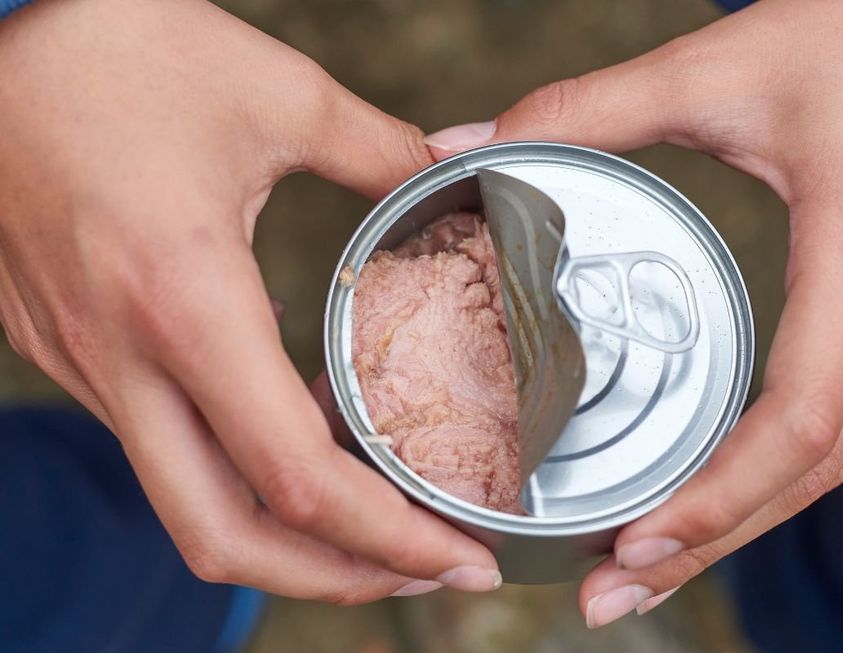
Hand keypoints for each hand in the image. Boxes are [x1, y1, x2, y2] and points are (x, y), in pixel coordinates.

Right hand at [0, 0, 500, 601]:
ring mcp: (84, 365)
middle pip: (226, 540)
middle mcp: (124, 359)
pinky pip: (161, 447)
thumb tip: (454, 179)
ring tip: (382, 515)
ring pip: (188, 502)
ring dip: (289, 533)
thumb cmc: (115, 50)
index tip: (461, 557)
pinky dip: (239, 470)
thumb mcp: (275, 92)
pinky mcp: (68, 351)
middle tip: (428, 569)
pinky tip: (300, 434)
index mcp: (184, 301)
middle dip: (337, 578)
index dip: (392, 538)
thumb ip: (381, 150)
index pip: (297, 478)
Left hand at [426, 0, 842, 624]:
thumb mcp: (717, 68)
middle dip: (714, 542)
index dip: (720, 498)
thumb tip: (462, 147)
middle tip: (611, 593)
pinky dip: (779, 472)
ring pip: (838, 458)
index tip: (633, 544)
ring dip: (746, 522)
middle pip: (815, 469)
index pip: (804, 417)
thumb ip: (584, 109)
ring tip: (649, 566)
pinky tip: (717, 492)